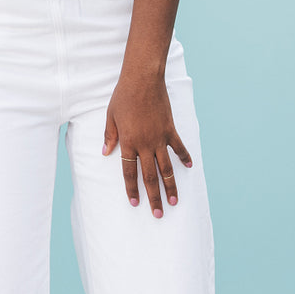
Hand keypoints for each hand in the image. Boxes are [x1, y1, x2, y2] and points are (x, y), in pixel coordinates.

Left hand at [101, 73, 193, 217]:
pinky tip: (189, 167)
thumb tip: (106, 153)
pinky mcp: (170, 129)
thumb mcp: (111, 116)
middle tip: (158, 214)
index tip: (135, 203)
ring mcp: (160, 138)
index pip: (130, 172)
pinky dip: (184, 157)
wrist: (143, 79)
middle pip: (150, 176)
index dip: (132, 189)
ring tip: (174, 201)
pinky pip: (179, 147)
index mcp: (128, 142)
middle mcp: (145, 144)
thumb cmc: (124, 96)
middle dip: (154, 197)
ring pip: (166, 168)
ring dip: (171, 186)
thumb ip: (110, 136)